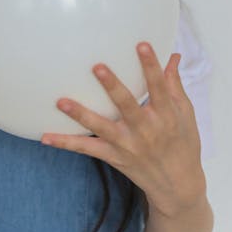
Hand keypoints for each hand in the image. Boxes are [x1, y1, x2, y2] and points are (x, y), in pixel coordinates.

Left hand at [41, 43, 206, 217]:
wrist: (178, 187)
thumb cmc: (184, 144)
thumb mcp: (186, 114)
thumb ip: (174, 84)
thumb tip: (172, 55)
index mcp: (166, 115)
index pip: (158, 87)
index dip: (151, 66)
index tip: (142, 44)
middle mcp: (146, 129)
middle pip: (127, 105)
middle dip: (112, 86)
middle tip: (97, 66)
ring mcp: (127, 144)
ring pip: (101, 127)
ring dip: (80, 114)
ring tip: (61, 101)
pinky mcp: (114, 156)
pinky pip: (86, 149)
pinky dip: (65, 143)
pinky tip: (45, 136)